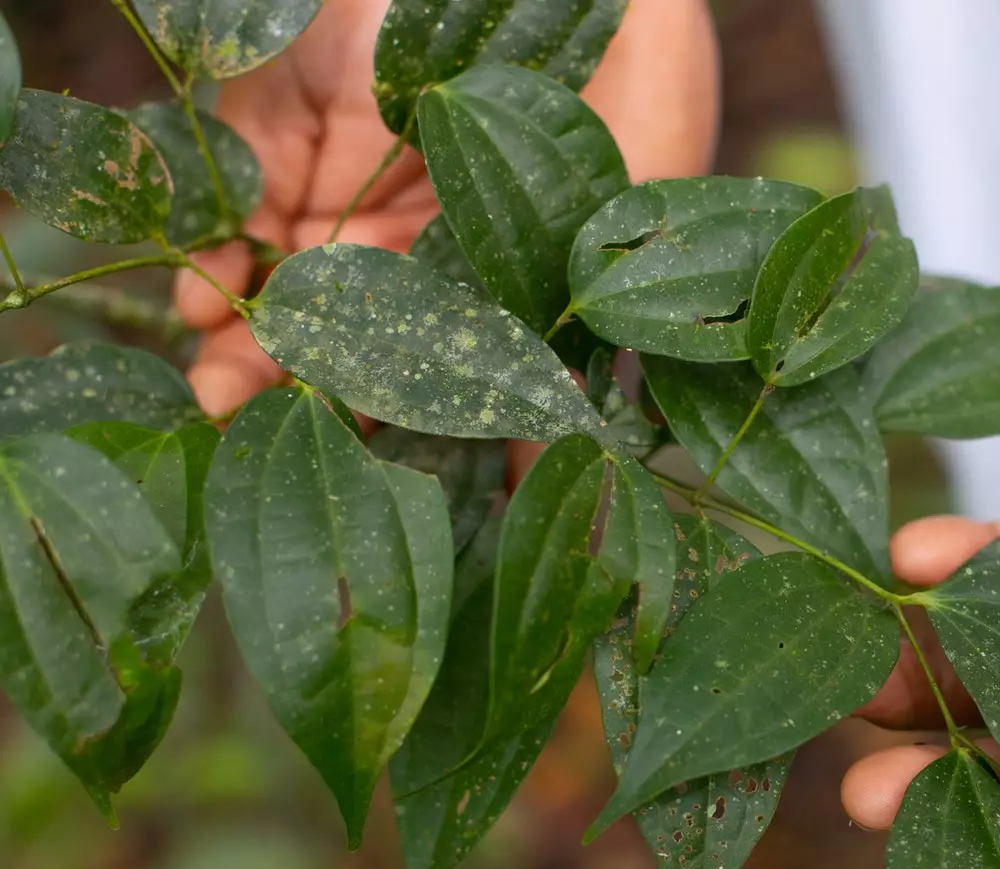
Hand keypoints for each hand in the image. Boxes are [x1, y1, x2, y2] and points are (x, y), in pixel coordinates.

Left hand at [174, 0, 719, 418]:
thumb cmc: (637, 99)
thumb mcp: (611, 240)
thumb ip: (566, 357)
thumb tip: (543, 482)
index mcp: (476, 265)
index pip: (409, 354)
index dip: (366, 409)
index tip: (336, 459)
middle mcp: (402, 223)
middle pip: (324, 315)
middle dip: (280, 376)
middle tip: (240, 425)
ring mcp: (342, 166)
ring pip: (270, 262)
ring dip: (236, 326)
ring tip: (216, 384)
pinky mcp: (288, 106)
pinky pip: (229, 180)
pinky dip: (212, 236)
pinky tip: (206, 294)